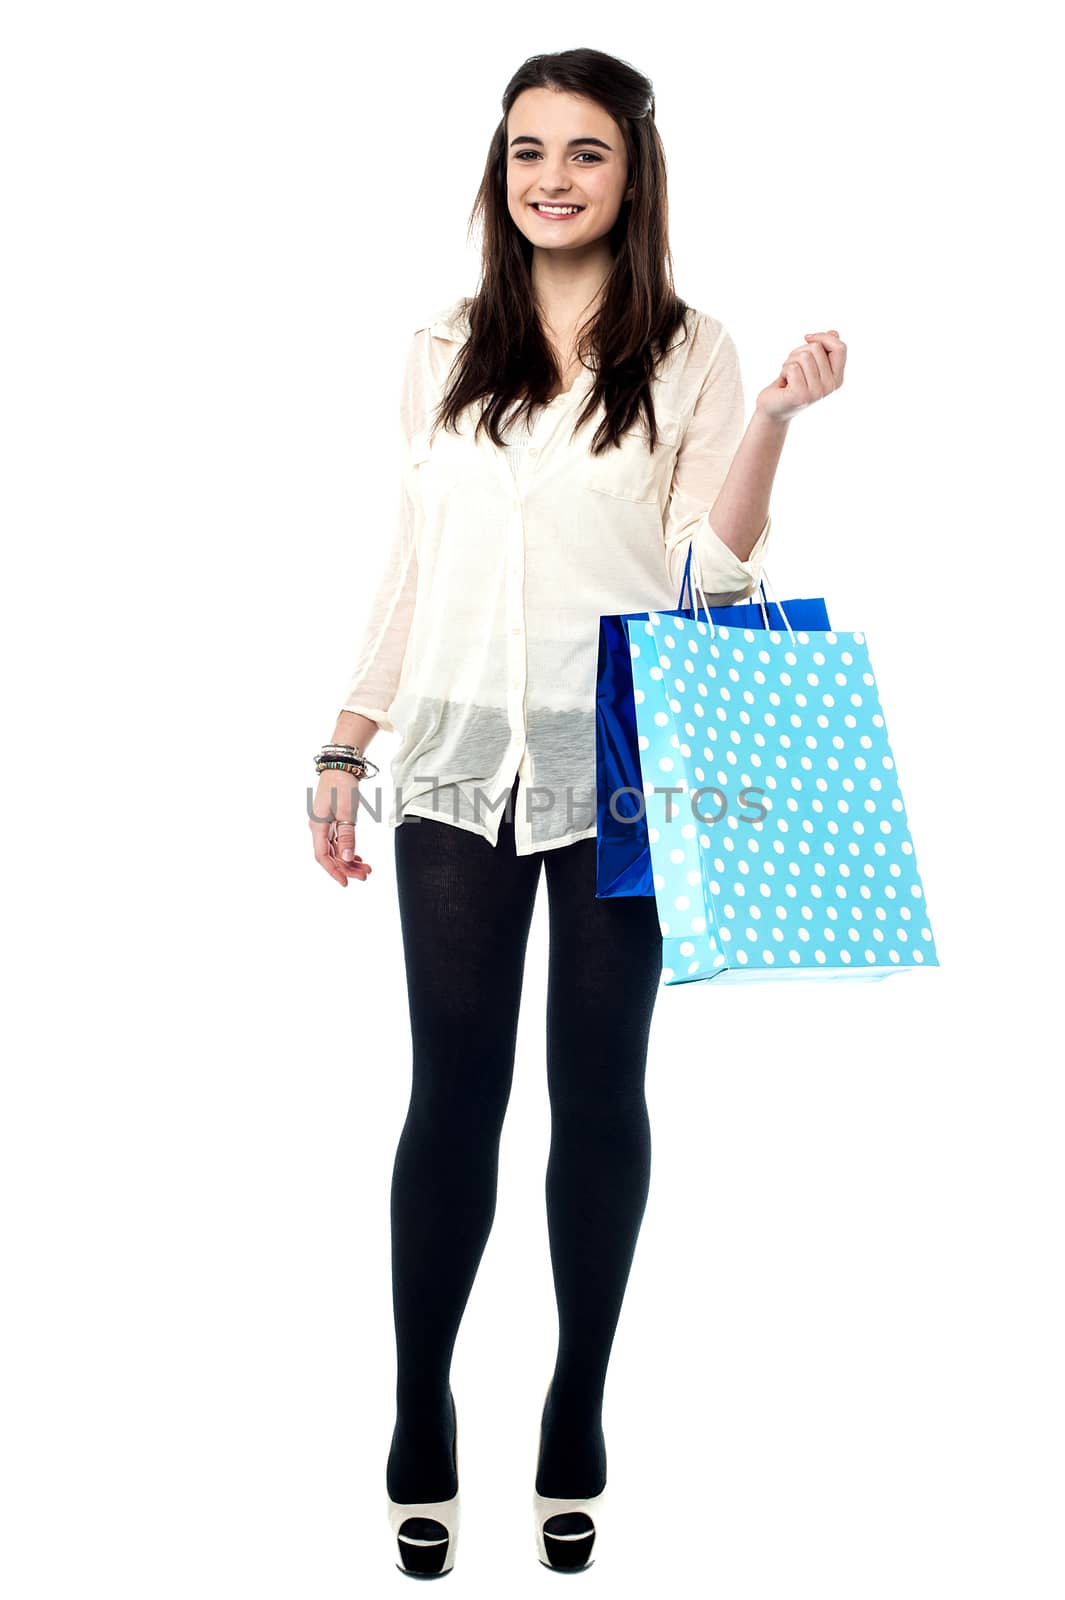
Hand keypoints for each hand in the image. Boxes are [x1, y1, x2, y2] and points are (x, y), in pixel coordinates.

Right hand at [309, 769, 372, 887]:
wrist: (341, 764)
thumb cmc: (342, 786)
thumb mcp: (347, 812)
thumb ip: (347, 836)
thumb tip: (347, 858)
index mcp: (318, 827)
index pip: (323, 857)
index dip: (334, 872)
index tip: (346, 883)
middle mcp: (318, 827)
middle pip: (331, 855)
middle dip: (347, 867)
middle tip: (366, 875)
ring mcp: (325, 823)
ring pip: (336, 848)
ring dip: (350, 859)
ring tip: (366, 868)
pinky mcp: (332, 819)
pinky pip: (338, 840)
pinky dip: (348, 849)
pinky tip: (358, 856)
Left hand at [756, 330, 846, 423]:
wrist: (774, 407)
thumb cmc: (792, 381)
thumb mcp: (810, 362)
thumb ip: (824, 348)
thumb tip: (834, 332)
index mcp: (837, 378)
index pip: (840, 348)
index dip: (823, 337)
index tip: (807, 338)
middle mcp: (830, 386)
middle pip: (817, 348)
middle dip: (799, 351)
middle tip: (793, 367)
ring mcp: (817, 393)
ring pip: (804, 356)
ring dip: (790, 361)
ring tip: (788, 375)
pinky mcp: (801, 396)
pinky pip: (793, 367)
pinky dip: (784, 371)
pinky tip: (784, 382)